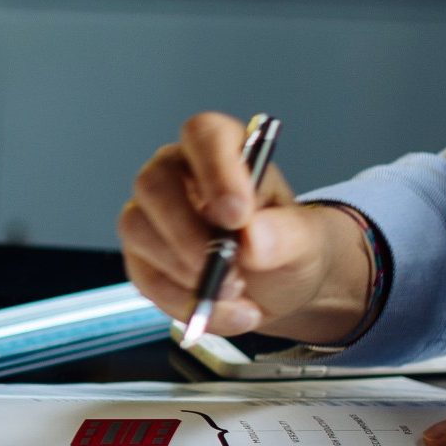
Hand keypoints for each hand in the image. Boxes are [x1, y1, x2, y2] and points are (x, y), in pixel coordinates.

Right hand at [120, 111, 370, 343]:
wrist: (276, 286)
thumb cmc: (286, 245)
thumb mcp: (306, 241)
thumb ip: (287, 235)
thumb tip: (252, 238)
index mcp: (221, 151)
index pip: (203, 135)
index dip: (216, 170)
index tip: (236, 216)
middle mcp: (176, 175)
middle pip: (154, 184)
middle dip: (188, 232)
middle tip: (228, 269)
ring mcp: (151, 216)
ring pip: (139, 230)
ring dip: (187, 272)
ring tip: (236, 292)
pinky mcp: (141, 258)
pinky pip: (145, 278)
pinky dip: (183, 302)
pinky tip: (221, 310)